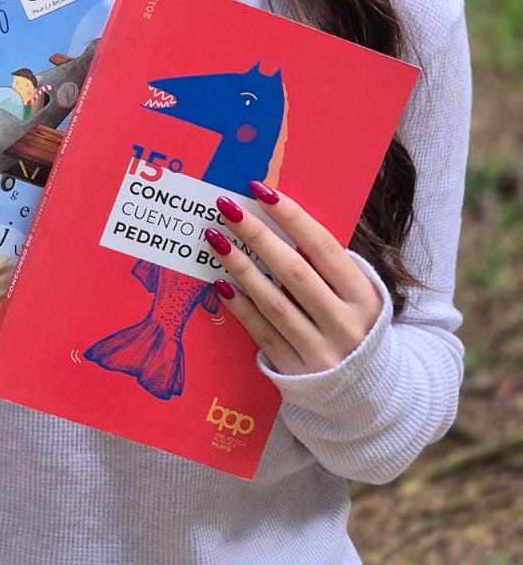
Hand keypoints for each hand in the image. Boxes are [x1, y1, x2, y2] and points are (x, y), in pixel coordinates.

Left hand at [204, 183, 383, 374]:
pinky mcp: (296, 370)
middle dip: (258, 236)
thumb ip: (329, 265)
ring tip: (214, 239)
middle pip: (295, 272)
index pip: (325, 248)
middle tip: (227, 208)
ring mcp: (321, 351)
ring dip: (241, 268)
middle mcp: (346, 325)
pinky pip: (262, 333)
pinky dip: (240, 308)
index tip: (262, 191)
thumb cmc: (355, 325)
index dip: (293, 218)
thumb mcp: (358, 296)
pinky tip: (220, 284)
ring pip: (274, 303)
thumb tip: (280, 219)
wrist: (367, 391)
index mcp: (365, 298)